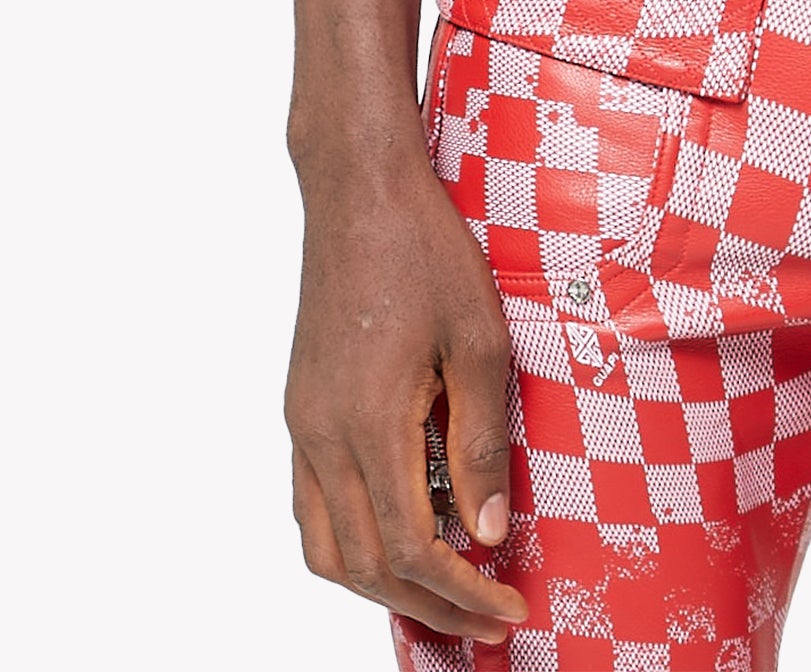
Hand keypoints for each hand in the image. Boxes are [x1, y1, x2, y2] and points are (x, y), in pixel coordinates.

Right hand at [285, 145, 531, 648]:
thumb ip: (480, 443)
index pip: (410, 550)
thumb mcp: (479, 340)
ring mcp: (303, 424)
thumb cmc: (426, 249)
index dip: (461, 593)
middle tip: (490, 620)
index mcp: (369, 424)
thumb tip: (488, 531)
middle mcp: (321, 436)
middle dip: (430, 606)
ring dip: (384, 586)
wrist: (358, 189)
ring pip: (326, 548)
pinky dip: (352, 544)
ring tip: (446, 594)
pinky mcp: (301, 408)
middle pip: (364, 566)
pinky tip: (400, 536)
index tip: (509, 607)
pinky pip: (312, 507)